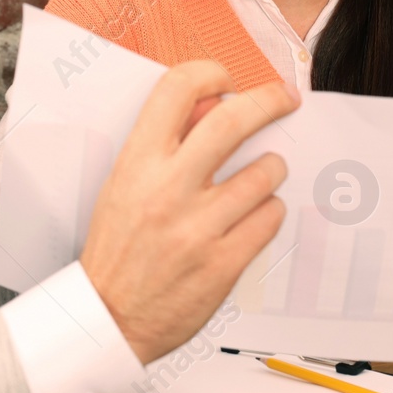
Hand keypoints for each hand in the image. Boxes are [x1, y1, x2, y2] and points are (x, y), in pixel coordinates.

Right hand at [80, 61, 299, 363]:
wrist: (108, 319)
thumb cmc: (117, 249)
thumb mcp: (125, 185)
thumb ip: (164, 144)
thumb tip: (210, 104)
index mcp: (137, 164)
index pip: (176, 90)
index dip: (210, 73)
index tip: (230, 79)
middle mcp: (167, 189)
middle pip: (232, 120)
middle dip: (268, 100)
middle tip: (285, 99)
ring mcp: (197, 228)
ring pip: (263, 173)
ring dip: (272, 167)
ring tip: (266, 172)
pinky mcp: (222, 264)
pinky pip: (268, 218)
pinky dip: (269, 211)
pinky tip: (256, 215)